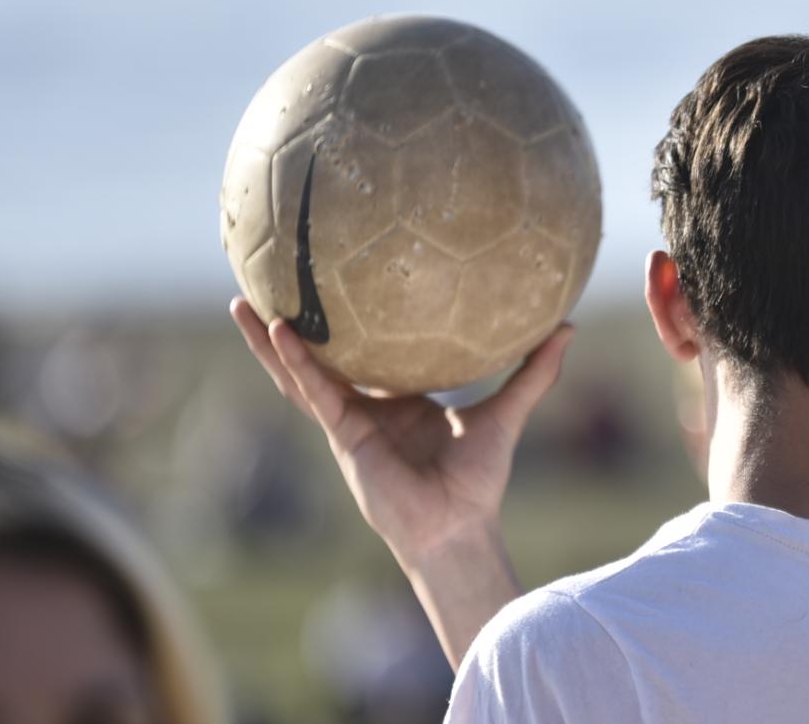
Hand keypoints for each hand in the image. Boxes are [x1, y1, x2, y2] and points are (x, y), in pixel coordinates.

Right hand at [230, 297, 572, 665]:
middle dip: (292, 326)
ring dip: (267, 342)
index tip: (340, 282)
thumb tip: (568, 326)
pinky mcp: (342, 434)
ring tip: (240, 303)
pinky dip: (294, 363)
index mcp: (399, 401)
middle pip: (321, 358)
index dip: (351, 324)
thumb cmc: (478, 481)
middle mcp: (367, 408)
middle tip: (269, 283)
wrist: (458, 527)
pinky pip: (314, 392)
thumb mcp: (506, 413)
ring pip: (298, 374)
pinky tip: (276, 331)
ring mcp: (348, 421)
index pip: (369, 355)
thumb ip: (533, 373)